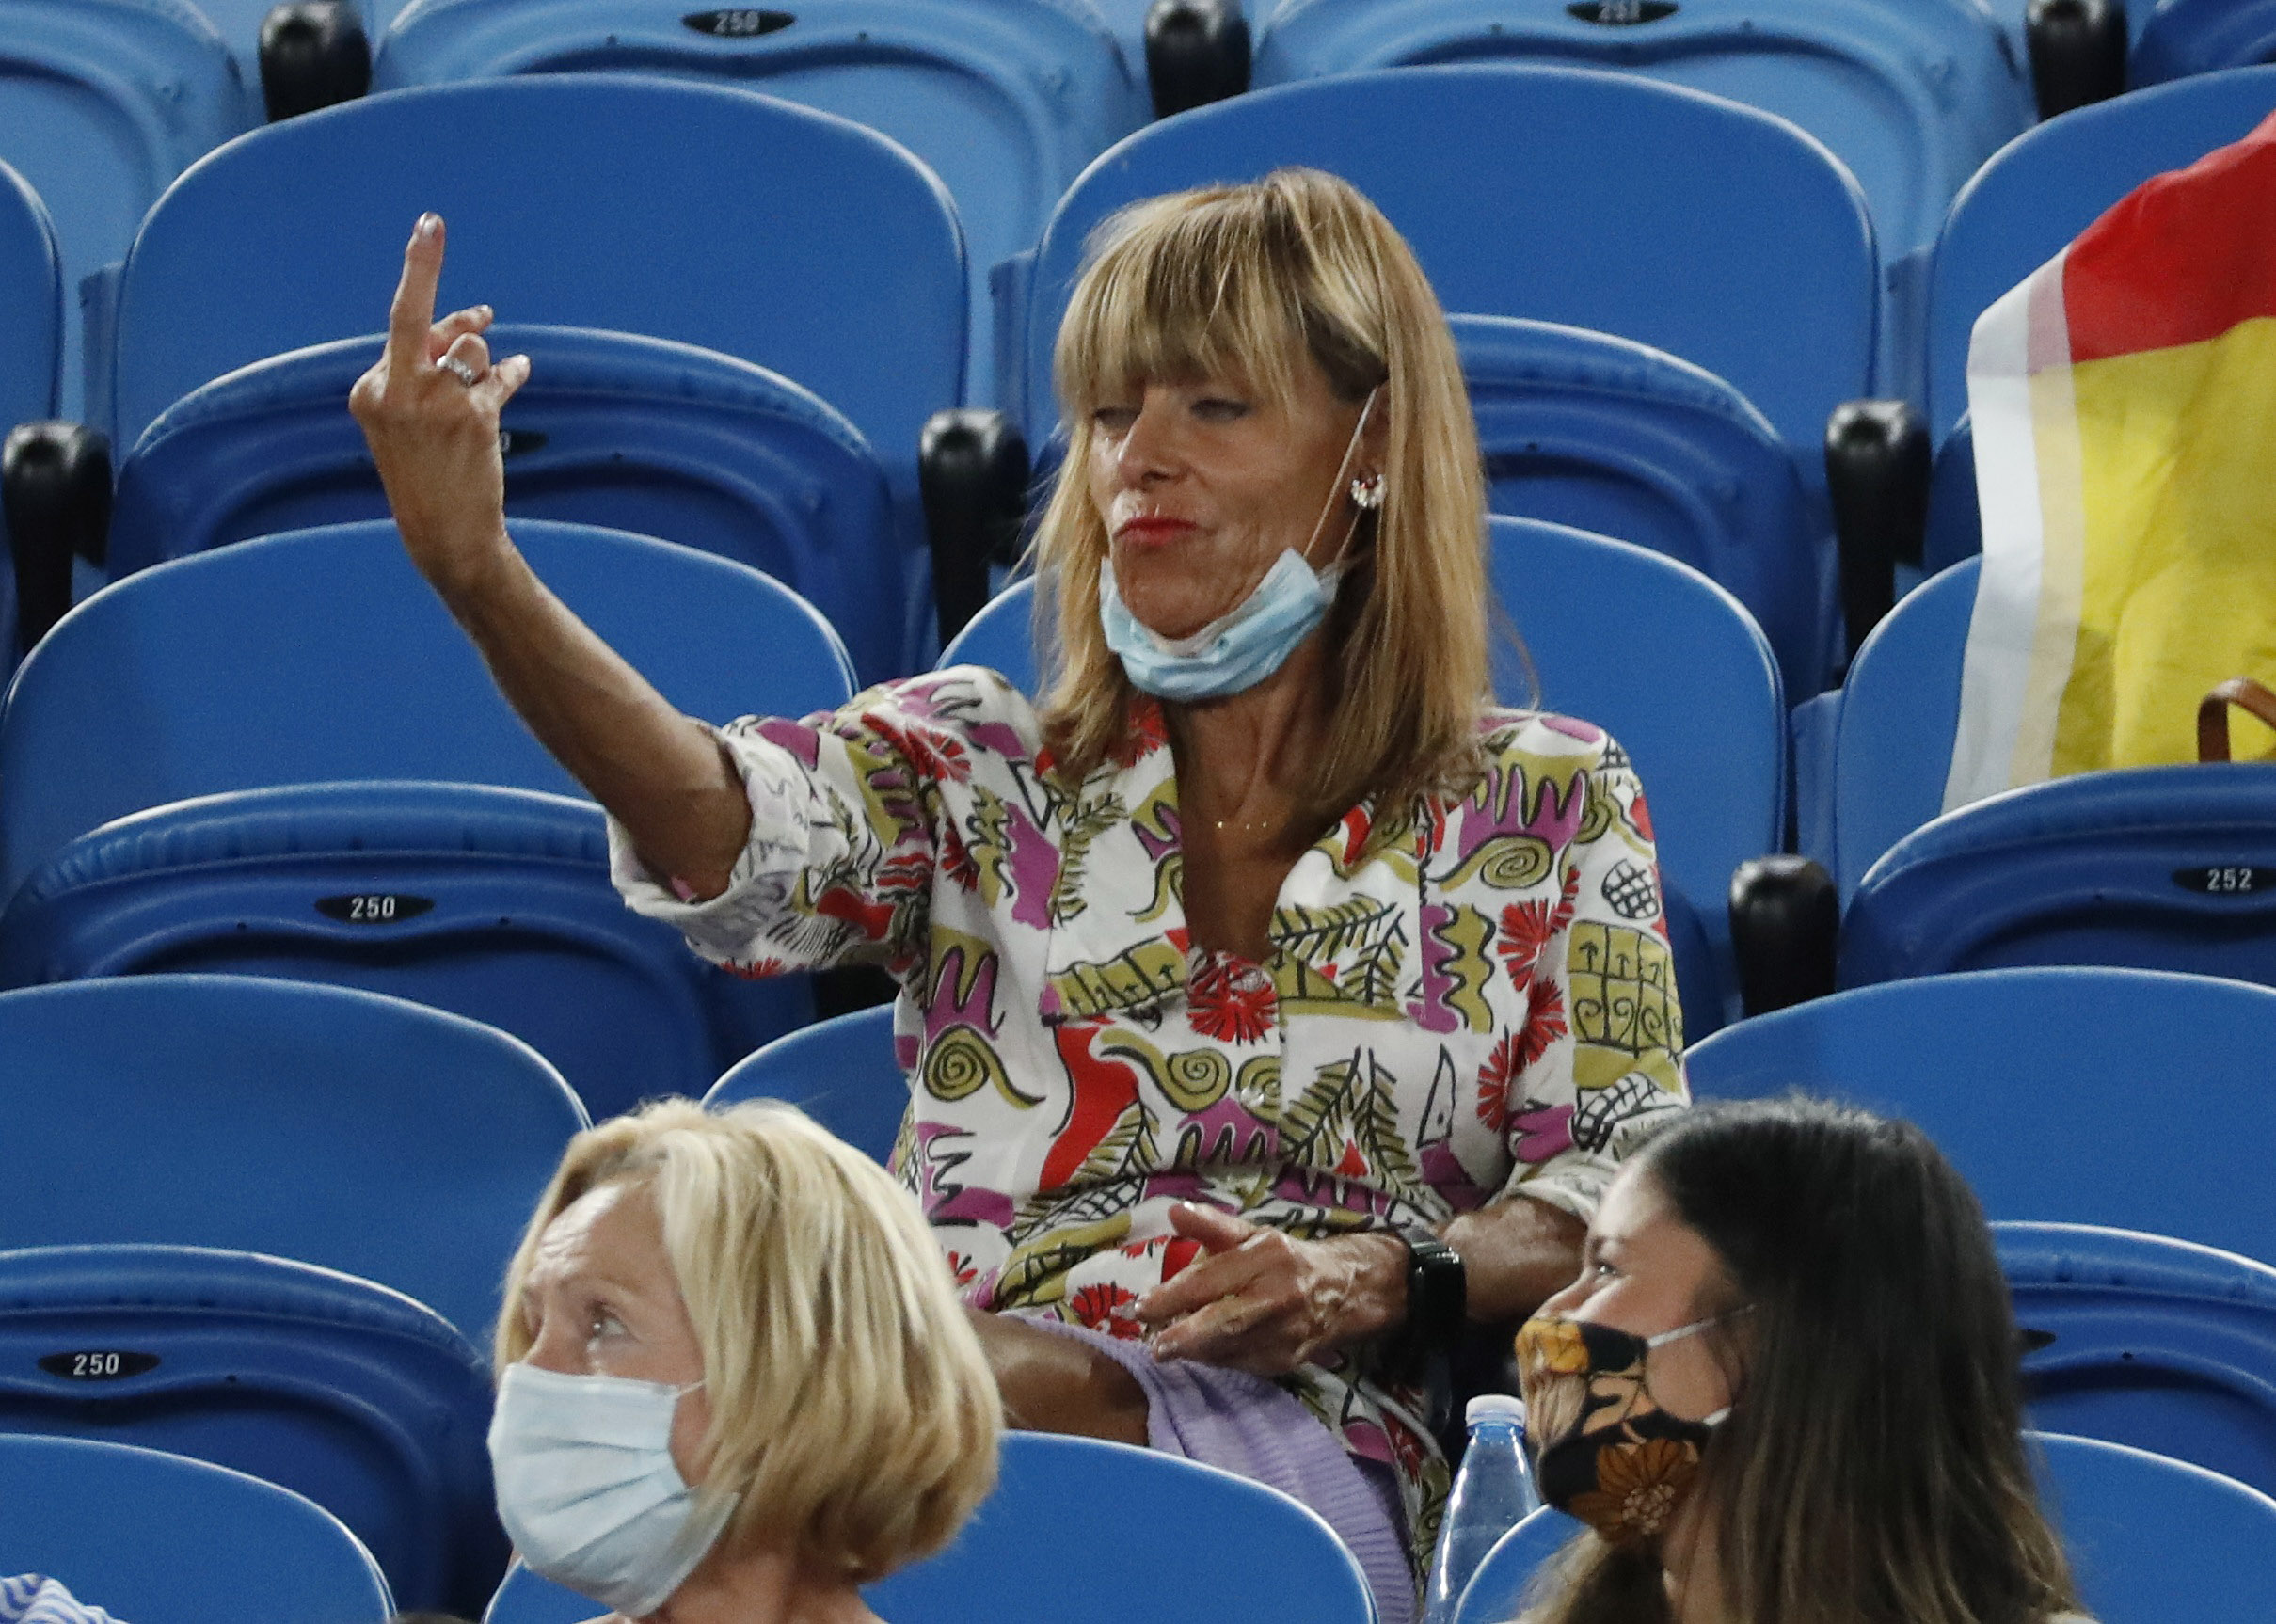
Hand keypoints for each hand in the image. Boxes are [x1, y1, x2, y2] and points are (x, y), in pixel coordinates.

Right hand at [347, 213, 532, 599]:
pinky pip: (502, 376)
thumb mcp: (413, 420)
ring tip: (480, 388)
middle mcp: (395, 391)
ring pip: (470, 348)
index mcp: (367, 391)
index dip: (430, 295)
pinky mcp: (472, 415)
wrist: (444, 532)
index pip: (402, 330)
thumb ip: (433, 367)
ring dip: (483, 360)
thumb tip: (477, 321)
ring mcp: (434, 402)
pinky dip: (512, 374)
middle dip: (422, 264)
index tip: (429, 228)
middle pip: (412, 314)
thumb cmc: (428, 472)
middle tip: (430, 222)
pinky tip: (520, 373)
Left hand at [1132, 1203, 1406, 1376]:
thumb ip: (1211, 1225)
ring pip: (1229, 1348)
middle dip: (1185, 1336)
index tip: (1140, 1307)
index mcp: (1267, 1256)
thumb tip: (1175, 1211)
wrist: (1343, 1291)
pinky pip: (1240, 1363)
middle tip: (1154, 1347)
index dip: (1174, 1295)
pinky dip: (1215, 1358)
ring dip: (1193, 1349)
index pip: (1213, 1278)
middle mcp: (1279, 1295)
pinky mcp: (1287, 1361)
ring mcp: (1285, 1332)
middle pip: (1225, 1321)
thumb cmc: (1283, 1258)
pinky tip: (1199, 1350)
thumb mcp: (1250, 1234)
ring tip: (1166, 1345)